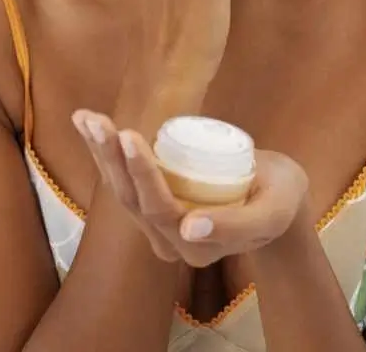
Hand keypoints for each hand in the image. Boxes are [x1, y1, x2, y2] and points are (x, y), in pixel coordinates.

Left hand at [72, 109, 309, 267]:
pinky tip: (91, 128)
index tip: (131, 135)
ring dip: (101, 153)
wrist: (279, 200)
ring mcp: (158, 226)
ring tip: (85, 119)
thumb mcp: (271, 212)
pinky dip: (107, 154)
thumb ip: (237, 224)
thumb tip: (188, 227)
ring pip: (122, 191)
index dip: (141, 173)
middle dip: (111, 158)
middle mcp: (168, 242)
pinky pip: (126, 182)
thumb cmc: (280, 200)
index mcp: (195, 247)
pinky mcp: (155, 206)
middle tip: (97, 120)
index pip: (158, 208)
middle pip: (131, 199)